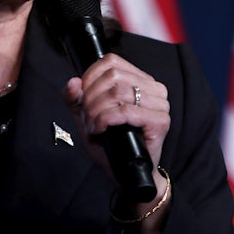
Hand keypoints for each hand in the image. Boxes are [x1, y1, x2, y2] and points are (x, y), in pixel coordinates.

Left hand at [61, 53, 169, 180]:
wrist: (125, 172)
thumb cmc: (110, 142)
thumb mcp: (86, 116)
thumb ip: (75, 98)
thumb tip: (73, 82)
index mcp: (140, 79)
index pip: (111, 61)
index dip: (90, 77)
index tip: (81, 97)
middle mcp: (154, 88)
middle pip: (113, 77)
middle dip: (91, 98)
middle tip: (87, 117)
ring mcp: (160, 104)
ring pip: (118, 93)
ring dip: (97, 110)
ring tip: (93, 125)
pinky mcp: (160, 121)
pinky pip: (125, 112)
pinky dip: (106, 119)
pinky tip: (100, 129)